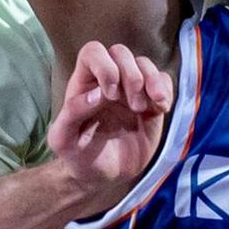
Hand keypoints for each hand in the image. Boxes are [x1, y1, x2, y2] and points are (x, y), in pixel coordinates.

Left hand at [48, 42, 173, 190]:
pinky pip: (163, 81)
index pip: (93, 52)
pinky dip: (166, 89)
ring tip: (152, 107)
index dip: (104, 65)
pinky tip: (162, 108)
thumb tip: (97, 94)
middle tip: (134, 106)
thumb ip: (71, 114)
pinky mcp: (151, 103)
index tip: (110, 95)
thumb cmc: (76, 154)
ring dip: (151, 81)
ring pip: (144, 63)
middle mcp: (108, 80)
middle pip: (121, 53)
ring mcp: (131, 90)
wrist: (100, 177)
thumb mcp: (63, 140)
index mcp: (84, 82)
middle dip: (131, 75)